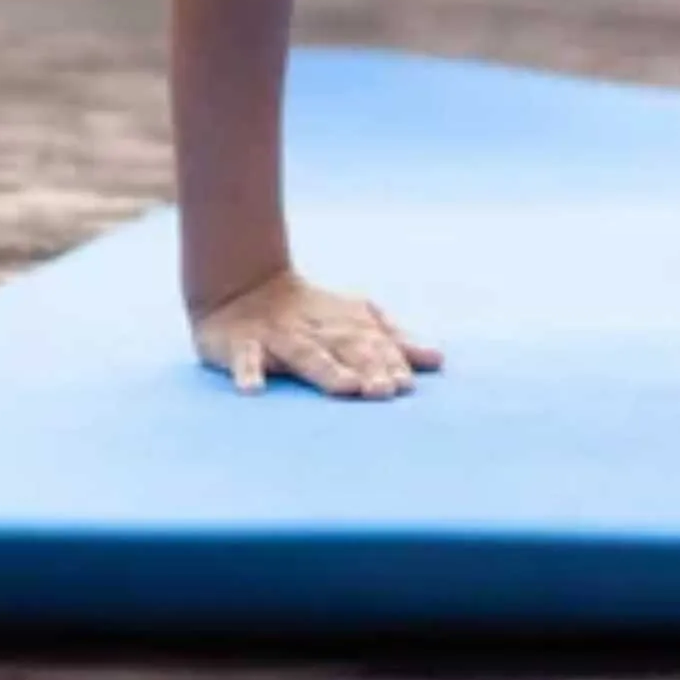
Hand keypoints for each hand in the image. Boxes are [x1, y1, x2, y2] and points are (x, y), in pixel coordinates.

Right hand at [191, 267, 441, 398]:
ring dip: (325, 370)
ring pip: (305, 354)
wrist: (245, 287)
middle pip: (346, 349)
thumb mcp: (355, 322)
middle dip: (367, 367)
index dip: (390, 363)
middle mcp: (317, 330)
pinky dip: (248, 373)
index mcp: (346, 325)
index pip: (374, 345)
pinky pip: (245, 359)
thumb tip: (438, 359)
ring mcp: (280, 337)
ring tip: (345, 387)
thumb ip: (395, 341)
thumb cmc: (311, 315)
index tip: (406, 386)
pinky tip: (253, 390)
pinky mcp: (242, 344)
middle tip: (384, 392)